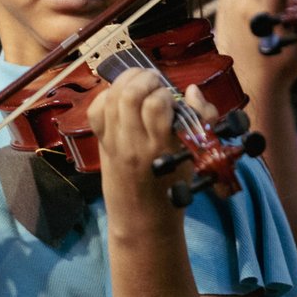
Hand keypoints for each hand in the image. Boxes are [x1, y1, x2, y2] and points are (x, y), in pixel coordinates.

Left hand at [88, 68, 198, 213]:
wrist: (142, 218)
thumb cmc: (173, 187)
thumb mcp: (193, 156)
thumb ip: (200, 120)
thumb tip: (192, 90)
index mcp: (160, 147)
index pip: (156, 104)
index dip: (165, 92)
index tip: (171, 98)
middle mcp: (133, 143)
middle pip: (128, 95)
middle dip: (144, 78)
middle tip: (155, 82)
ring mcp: (113, 142)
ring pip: (111, 96)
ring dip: (126, 80)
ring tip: (140, 81)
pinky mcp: (101, 142)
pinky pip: (96, 109)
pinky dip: (107, 95)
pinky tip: (121, 96)